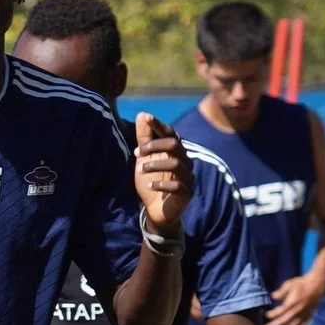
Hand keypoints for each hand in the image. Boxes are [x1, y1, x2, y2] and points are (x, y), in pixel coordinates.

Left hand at [131, 114, 190, 233]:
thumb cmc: (151, 180)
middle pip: (175, 145)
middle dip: (154, 146)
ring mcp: (188, 177)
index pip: (171, 133)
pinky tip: (150, 185)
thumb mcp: (144, 159)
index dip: (159, 125)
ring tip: (140, 170)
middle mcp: (184, 161)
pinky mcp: (188, 193)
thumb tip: (142, 114)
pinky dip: (161, 184)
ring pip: (175, 163)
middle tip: (137, 153)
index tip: (146, 117)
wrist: (156, 210)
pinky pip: (178, 185)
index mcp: (175, 151)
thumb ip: (144, 138)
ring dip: (155, 164)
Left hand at [265, 271, 323, 324]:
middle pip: (285, 321)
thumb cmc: (301, 284)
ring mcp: (303, 316)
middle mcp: (298, 311)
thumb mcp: (289, 284)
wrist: (317, 286)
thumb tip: (273, 297)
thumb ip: (281, 292)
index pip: (281, 311)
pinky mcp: (307, 318)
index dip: (272, 314)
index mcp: (293, 302)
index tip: (266, 314)